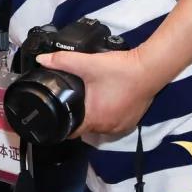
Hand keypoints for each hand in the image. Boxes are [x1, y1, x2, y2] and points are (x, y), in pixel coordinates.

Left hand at [36, 48, 158, 136]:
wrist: (149, 69)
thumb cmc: (119, 70)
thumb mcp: (87, 63)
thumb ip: (62, 61)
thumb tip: (41, 60)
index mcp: (95, 119)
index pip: (71, 131)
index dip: (60, 125)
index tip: (54, 115)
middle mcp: (108, 127)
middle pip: (85, 127)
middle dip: (77, 116)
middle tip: (70, 100)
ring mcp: (122, 126)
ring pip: (99, 125)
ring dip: (92, 115)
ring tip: (87, 99)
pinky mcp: (131, 120)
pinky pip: (113, 122)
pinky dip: (107, 114)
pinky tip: (105, 100)